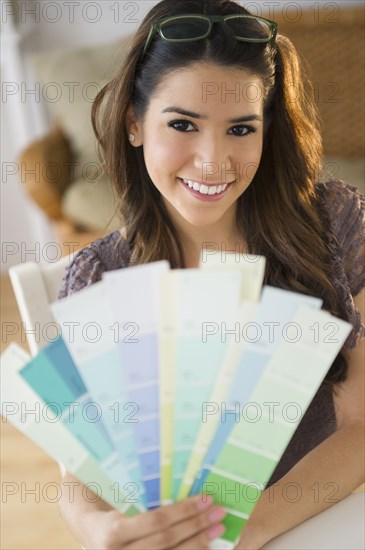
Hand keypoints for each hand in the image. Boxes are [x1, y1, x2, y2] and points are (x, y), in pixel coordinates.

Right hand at [81, 494, 225, 548]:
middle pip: (166, 540)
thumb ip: (141, 493)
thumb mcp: (117, 497)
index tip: (205, 498)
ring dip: (199, 542)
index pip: (155, 522)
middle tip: (218, 511)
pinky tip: (205, 545)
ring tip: (217, 528)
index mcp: (112, 532)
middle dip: (196, 525)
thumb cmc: (106, 506)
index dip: (183, 511)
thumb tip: (177, 470)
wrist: (90, 532)